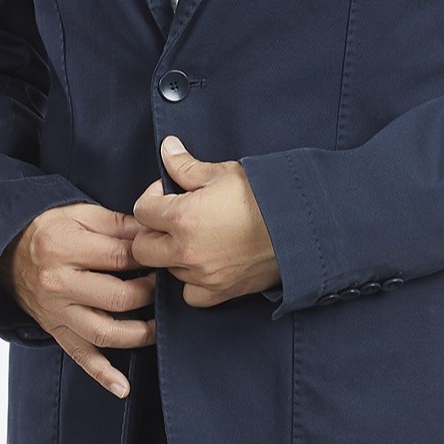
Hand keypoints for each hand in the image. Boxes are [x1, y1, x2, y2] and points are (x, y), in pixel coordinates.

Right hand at [0, 203, 157, 397]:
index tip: (165, 260)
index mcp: (65, 248)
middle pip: (117, 297)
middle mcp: (58, 283)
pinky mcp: (55, 330)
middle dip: (149, 294)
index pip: (119, 258)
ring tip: (158, 328)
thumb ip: (119, 224)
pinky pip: (80, 356)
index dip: (148, 260)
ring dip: (138, 335)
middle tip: (165, 288)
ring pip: (103, 333)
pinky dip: (102, 374)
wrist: (7, 251)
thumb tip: (154, 230)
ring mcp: (56, 312)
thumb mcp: (80, 214)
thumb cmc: (49, 228)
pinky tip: (122, 387)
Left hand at [132, 136, 281, 306]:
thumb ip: (187, 166)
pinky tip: (204, 264)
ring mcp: (201, 275)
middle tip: (173, 219)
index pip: (141, 211)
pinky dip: (192, 281)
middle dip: (152, 231)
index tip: (169, 194)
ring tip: (195, 238)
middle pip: (143, 247)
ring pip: (166, 269)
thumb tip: (167, 150)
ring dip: (173, 255)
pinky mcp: (219, 292)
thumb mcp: (224, 173)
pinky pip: (190, 294)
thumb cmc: (266, 196)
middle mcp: (185, 250)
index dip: (153, 198)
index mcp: (182, 216)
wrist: (301, 226)